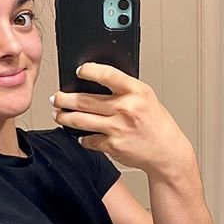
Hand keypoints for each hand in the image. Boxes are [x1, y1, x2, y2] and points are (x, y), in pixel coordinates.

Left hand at [51, 63, 193, 177]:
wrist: (167, 152)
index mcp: (137, 91)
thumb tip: (97, 82)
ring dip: (64, 117)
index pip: (107, 74)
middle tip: (56, 98)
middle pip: (85, 100)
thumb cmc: (157, 125)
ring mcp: (117, 128)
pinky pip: (89, 140)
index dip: (88, 71)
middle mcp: (126, 108)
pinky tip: (82, 136)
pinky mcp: (112, 146)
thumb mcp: (146, 98)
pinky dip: (83, 139)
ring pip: (80, 120)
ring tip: (59, 114)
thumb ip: (125, 90)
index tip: (79, 71)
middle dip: (64, 99)